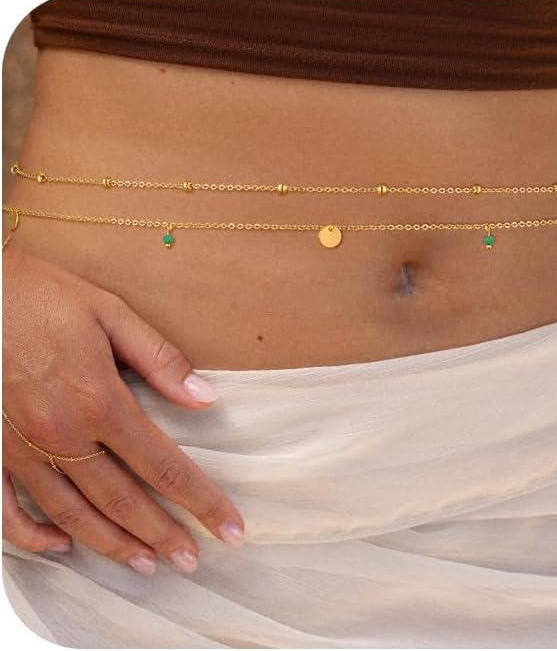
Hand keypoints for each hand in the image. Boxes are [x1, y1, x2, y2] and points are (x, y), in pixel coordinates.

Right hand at [2, 247, 244, 575]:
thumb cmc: (44, 297)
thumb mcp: (111, 314)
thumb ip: (159, 359)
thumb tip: (205, 399)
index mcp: (97, 400)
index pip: (163, 465)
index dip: (200, 501)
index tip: (229, 529)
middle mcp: (60, 434)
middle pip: (122, 500)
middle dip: (162, 534)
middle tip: (192, 560)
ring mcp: (19, 447)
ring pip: (72, 514)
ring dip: (111, 544)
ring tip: (146, 565)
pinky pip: (8, 508)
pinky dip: (34, 536)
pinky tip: (64, 549)